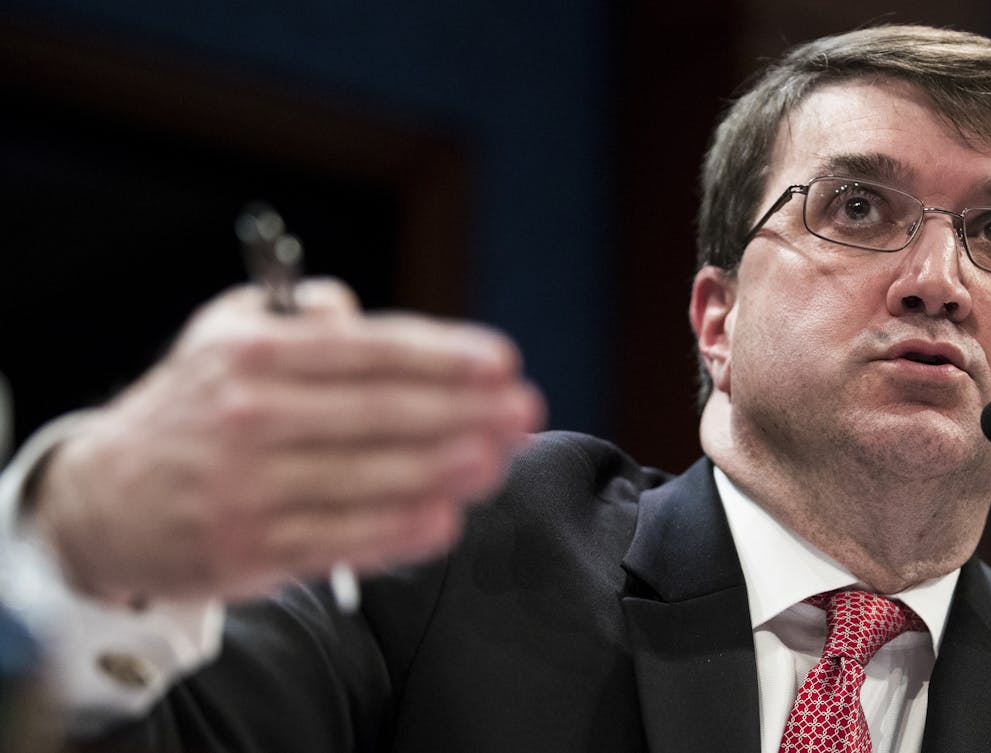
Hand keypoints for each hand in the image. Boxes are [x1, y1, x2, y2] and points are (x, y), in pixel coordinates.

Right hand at [29, 280, 543, 603]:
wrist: (101, 504)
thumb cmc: (189, 412)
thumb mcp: (223, 338)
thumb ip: (296, 320)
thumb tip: (355, 310)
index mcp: (252, 355)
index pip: (369, 350)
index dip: (444, 356)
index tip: (502, 363)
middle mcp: (249, 417)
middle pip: (382, 413)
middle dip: (465, 412)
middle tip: (525, 411)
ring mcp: (249, 488)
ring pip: (370, 479)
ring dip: (446, 470)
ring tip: (499, 458)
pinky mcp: (251, 549)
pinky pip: (343, 539)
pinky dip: (399, 532)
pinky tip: (446, 520)